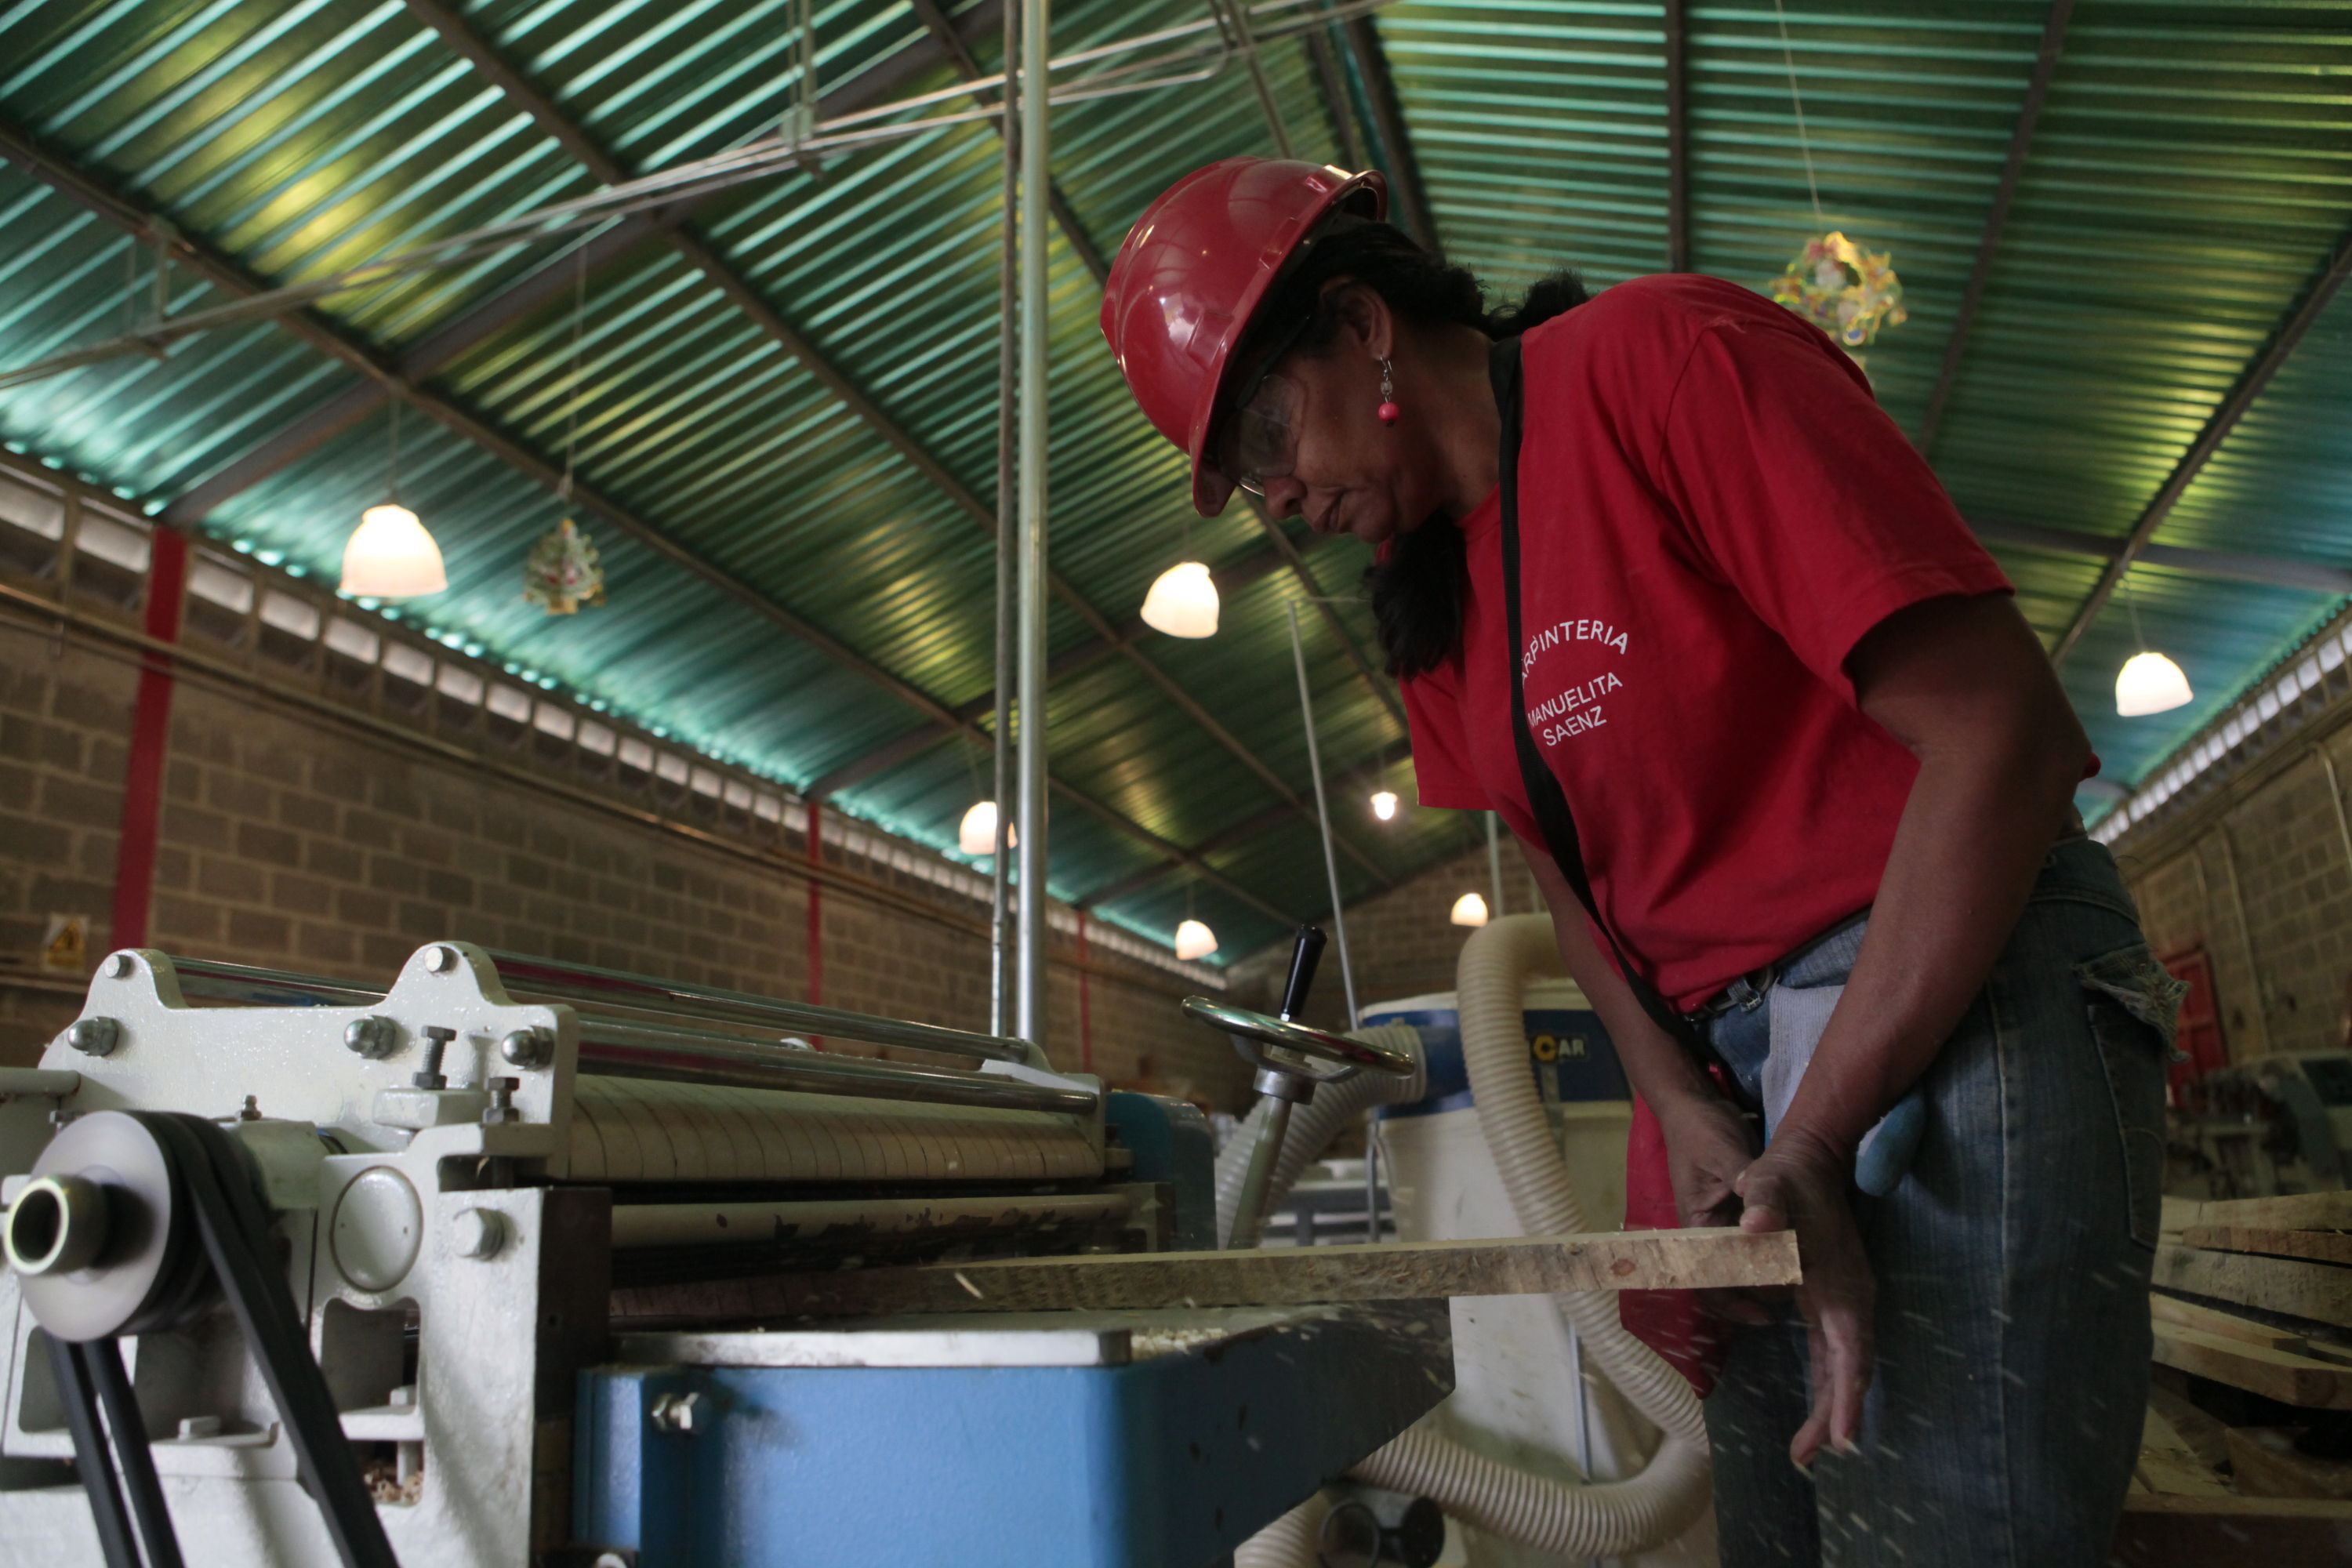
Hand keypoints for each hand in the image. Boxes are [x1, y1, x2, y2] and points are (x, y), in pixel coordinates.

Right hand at [1655, 1093, 1770, 1324]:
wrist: (1695, 1106)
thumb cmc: (1702, 1131)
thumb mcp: (1725, 1153)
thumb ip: (1746, 1183)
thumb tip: (1762, 1213)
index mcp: (1696, 1224)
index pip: (1708, 1277)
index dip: (1734, 1301)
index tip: (1766, 1313)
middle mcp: (1706, 1231)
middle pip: (1725, 1278)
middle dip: (1753, 1296)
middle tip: (1791, 1305)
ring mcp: (1720, 1223)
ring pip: (1739, 1265)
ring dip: (1763, 1278)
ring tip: (1797, 1291)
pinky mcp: (1734, 1212)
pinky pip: (1749, 1246)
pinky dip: (1767, 1257)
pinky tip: (1793, 1261)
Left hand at [1735, 1132, 1874, 1467]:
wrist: (1811, 1161)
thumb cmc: (1788, 1177)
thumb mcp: (1770, 1182)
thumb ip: (1764, 1200)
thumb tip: (1756, 1225)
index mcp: (1842, 1286)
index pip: (1850, 1352)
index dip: (1847, 1396)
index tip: (1843, 1439)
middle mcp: (1852, 1301)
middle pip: (1850, 1371)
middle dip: (1835, 1416)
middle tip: (1808, 1458)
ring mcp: (1846, 1304)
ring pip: (1844, 1367)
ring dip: (1832, 1407)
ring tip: (1809, 1451)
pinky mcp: (1834, 1304)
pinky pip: (1836, 1355)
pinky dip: (1830, 1385)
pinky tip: (1819, 1412)